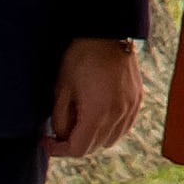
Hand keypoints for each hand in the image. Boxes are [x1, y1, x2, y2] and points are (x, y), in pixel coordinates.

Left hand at [44, 37, 143, 160]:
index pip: (78, 149)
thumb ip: (60, 118)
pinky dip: (109, 129)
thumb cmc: (80, 58)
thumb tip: (60, 135)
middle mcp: (118, 115)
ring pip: (110, 140)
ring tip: (78, 124)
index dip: (58, 150)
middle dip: (74, 145)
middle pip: (94, 147)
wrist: (107, 33)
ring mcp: (131, 108)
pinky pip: (123, 127)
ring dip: (93, 139)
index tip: (46, 141)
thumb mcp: (61, 89)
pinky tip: (98, 118)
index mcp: (97, 113)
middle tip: (58, 134)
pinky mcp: (137, 100)